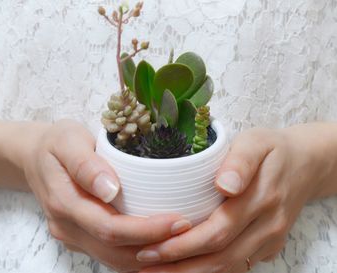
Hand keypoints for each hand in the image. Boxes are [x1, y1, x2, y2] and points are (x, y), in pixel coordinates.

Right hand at [22, 120, 190, 271]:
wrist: (34, 156)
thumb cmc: (55, 144)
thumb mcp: (67, 140)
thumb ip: (86, 164)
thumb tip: (110, 189)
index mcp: (64, 202)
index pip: (110, 228)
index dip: (147, 230)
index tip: (179, 221)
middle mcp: (67, 226)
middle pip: (114, 250)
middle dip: (155, 246)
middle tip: (188, 231)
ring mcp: (72, 234)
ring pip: (113, 258)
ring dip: (148, 256)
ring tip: (180, 240)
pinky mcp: (79, 236)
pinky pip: (109, 253)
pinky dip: (136, 252)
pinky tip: (157, 242)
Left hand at [136, 124, 335, 272]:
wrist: (305, 164)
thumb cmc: (272, 150)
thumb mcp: (256, 142)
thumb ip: (241, 161)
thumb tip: (225, 186)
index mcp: (262, 198)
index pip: (217, 231)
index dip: (183, 245)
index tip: (152, 247)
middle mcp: (268, 225)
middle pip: (220, 256)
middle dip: (179, 264)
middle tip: (145, 262)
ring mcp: (271, 239)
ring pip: (229, 267)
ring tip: (158, 272)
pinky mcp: (270, 246)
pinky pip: (239, 265)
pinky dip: (211, 270)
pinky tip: (187, 267)